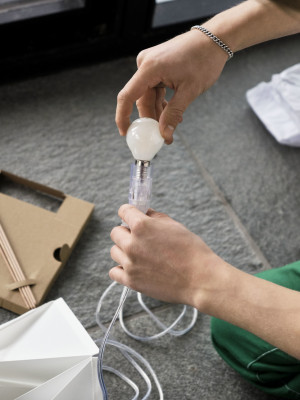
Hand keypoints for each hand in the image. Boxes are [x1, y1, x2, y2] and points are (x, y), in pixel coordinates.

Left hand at [109, 205, 225, 307]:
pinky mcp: (131, 281)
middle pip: (115, 232)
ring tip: (140, 255)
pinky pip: (114, 272)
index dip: (129, 212)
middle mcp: (132, 243)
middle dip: (126, 232)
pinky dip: (121, 269)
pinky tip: (133, 267)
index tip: (132, 217)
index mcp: (142, 226)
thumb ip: (155, 217)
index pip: (123, 211)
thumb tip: (144, 212)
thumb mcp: (174, 225)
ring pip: (114, 251)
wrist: (200, 279)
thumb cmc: (191, 251)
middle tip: (139, 238)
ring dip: (124, 250)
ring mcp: (130, 263)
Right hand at [116, 30, 227, 143]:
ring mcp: (150, 64)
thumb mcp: (189, 91)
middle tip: (161, 136)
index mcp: (149, 68)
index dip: (123, 117)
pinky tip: (172, 114)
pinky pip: (154, 89)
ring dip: (158, 112)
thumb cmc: (204, 60)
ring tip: (172, 127)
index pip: (127, 96)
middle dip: (150, 119)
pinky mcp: (157, 66)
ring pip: (149, 96)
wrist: (215, 39)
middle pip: (141, 99)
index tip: (126, 133)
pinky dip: (162, 102)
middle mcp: (145, 64)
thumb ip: (173, 114)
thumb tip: (164, 135)